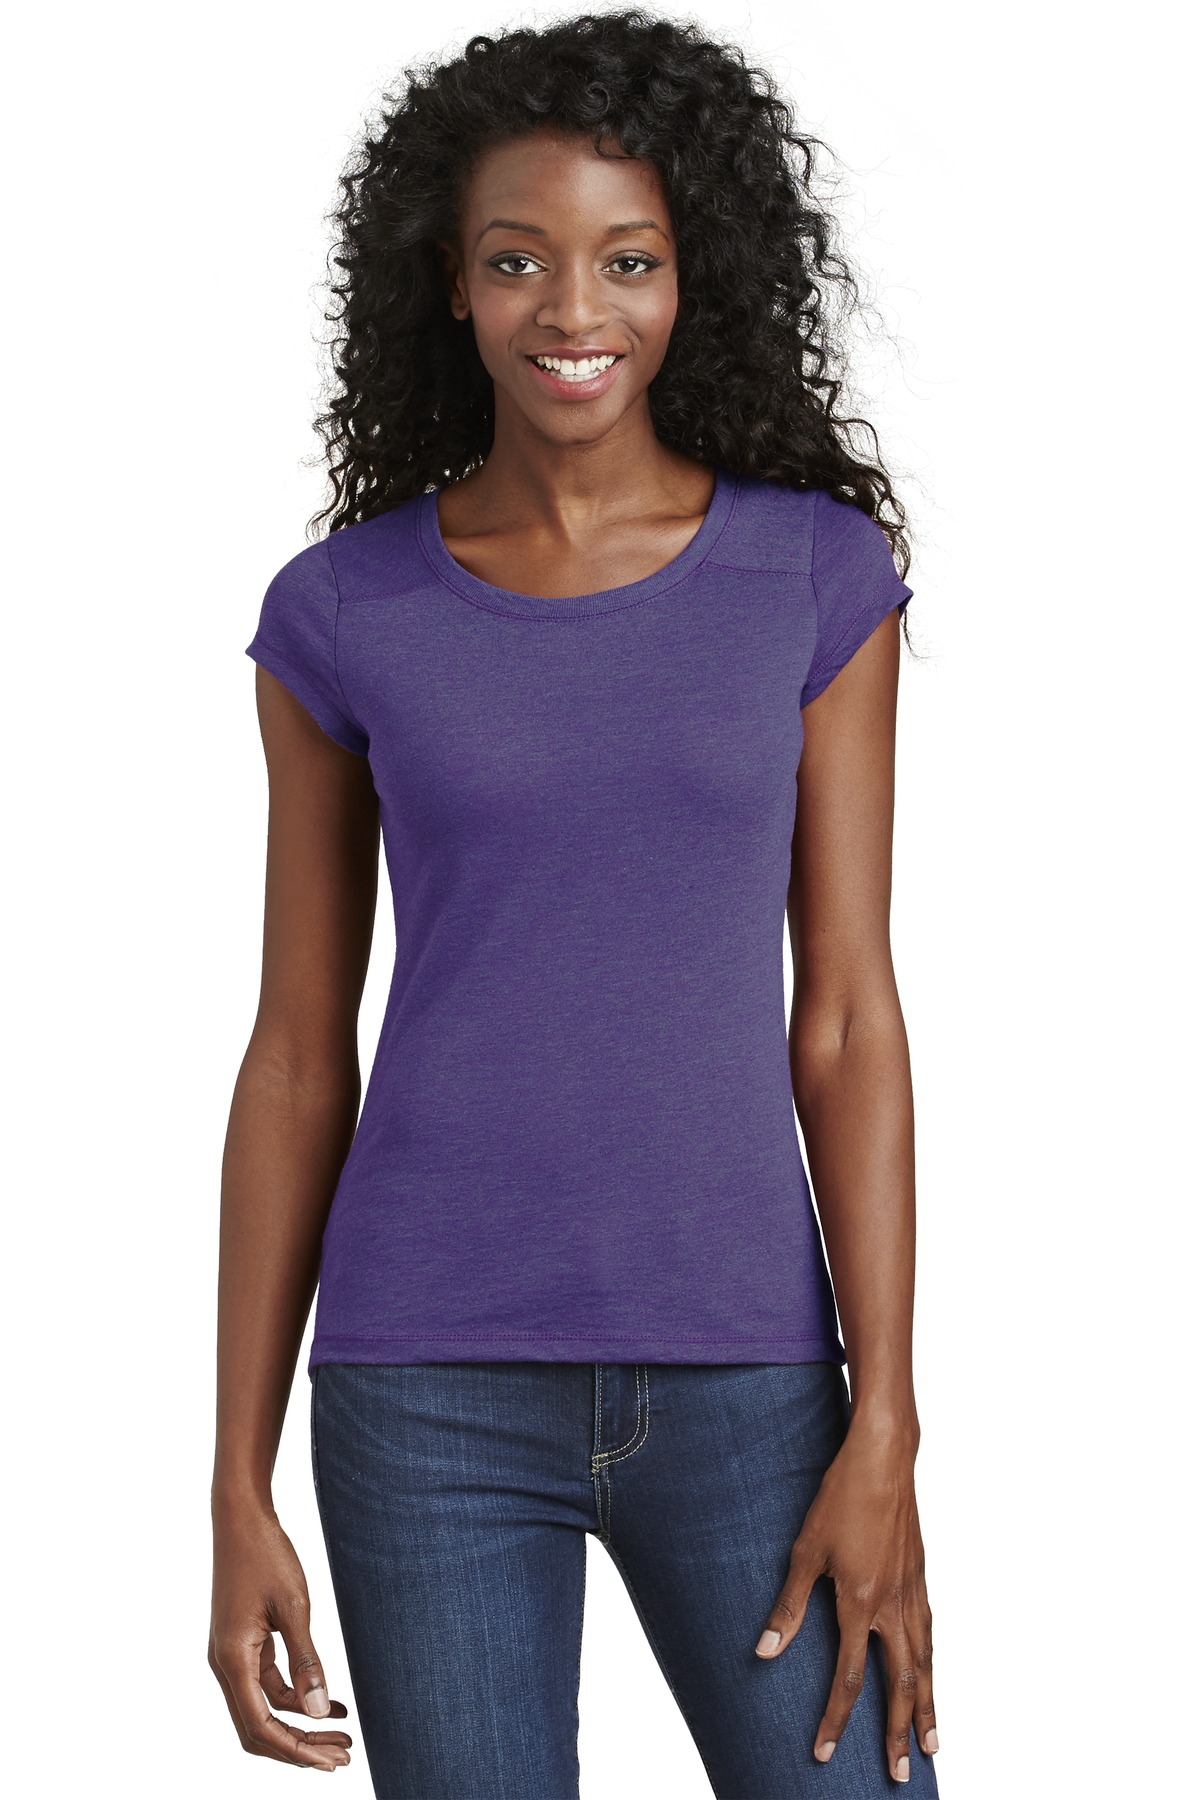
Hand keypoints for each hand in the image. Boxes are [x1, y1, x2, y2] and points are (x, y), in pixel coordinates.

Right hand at [209, 1500, 353, 1772]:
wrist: (241, 1517)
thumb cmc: (266, 1553)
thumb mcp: (294, 1606)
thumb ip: (307, 1661)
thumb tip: (320, 1713)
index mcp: (232, 1660)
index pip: (261, 1726)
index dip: (296, 1750)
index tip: (332, 1760)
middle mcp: (225, 1665)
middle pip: (258, 1728)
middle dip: (299, 1747)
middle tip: (342, 1756)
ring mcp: (231, 1655)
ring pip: (264, 1708)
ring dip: (301, 1723)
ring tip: (343, 1733)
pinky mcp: (241, 1644)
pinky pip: (267, 1684)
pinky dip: (296, 1696)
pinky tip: (329, 1699)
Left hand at [754, 1421, 937, 1782]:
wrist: (884, 1458)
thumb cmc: (840, 1498)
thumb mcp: (805, 1549)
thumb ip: (789, 1605)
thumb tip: (766, 1652)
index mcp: (860, 1603)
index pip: (848, 1679)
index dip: (835, 1720)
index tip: (824, 1753)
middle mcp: (893, 1605)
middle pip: (901, 1684)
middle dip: (898, 1732)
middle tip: (900, 1774)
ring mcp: (913, 1592)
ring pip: (925, 1663)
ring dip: (927, 1706)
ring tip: (931, 1743)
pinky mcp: (921, 1576)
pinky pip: (930, 1633)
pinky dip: (931, 1663)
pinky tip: (929, 1673)